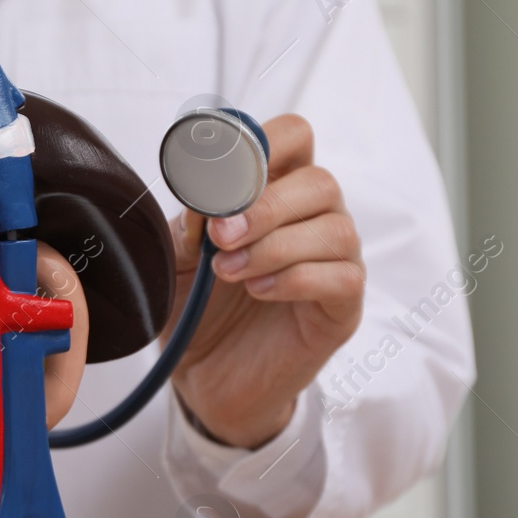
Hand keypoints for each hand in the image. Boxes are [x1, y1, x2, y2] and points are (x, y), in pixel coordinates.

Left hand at [169, 115, 363, 448]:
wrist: (202, 379)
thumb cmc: (195, 307)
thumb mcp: (175, 259)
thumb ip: (189, 222)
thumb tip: (205, 194)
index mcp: (274, 191)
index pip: (294, 137)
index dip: (265, 143)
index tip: (223, 177)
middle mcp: (314, 219)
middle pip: (320, 182)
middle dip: (266, 205)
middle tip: (220, 237)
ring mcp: (334, 263)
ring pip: (336, 229)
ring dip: (275, 246)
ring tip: (228, 272)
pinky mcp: (342, 308)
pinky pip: (342, 277)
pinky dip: (295, 279)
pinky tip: (257, 292)